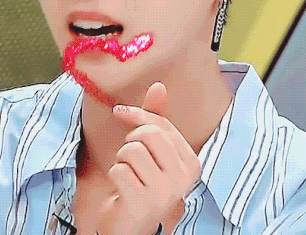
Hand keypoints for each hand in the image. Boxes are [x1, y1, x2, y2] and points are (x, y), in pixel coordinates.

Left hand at [95, 82, 201, 234]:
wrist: (132, 224)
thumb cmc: (142, 181)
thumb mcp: (151, 148)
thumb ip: (155, 118)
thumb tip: (158, 85)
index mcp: (191, 162)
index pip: (161, 125)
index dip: (137, 115)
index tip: (121, 112)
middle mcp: (183, 178)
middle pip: (148, 134)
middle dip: (130, 140)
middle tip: (130, 156)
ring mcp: (164, 193)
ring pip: (131, 150)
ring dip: (121, 160)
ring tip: (128, 174)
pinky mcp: (143, 203)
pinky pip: (119, 170)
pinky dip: (114, 175)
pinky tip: (122, 188)